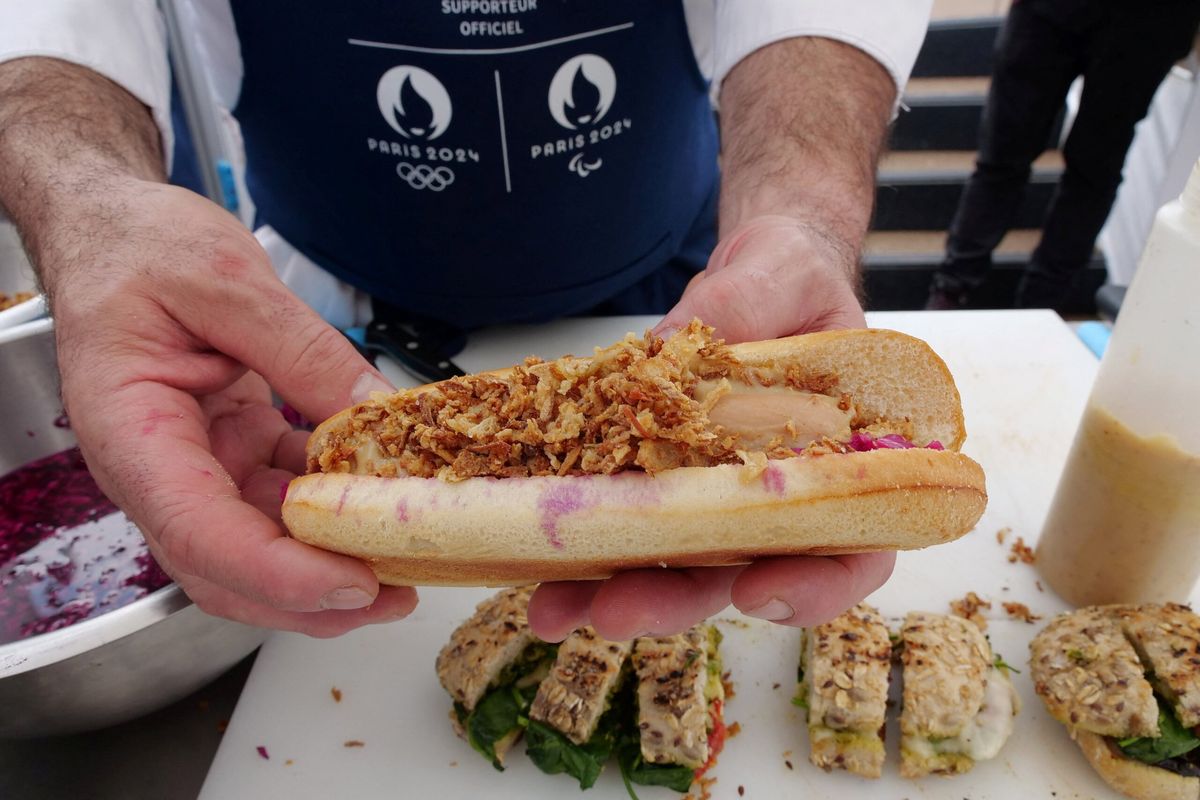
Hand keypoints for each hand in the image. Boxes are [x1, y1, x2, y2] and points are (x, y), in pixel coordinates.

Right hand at [49, 179, 414, 635]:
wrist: (117, 234)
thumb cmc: (141, 250)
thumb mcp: (229, 284)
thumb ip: (305, 353)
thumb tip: (375, 414)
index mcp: (132, 430)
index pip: (200, 532)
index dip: (279, 574)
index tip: (351, 584)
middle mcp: (159, 467)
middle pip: (229, 568)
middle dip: (312, 597)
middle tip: (398, 593)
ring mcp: (198, 466)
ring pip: (260, 547)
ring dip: (328, 563)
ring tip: (405, 556)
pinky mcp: (233, 453)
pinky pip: (285, 500)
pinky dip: (334, 510)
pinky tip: (383, 499)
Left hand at [528, 215, 892, 640]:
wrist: (754, 279)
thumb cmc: (793, 280)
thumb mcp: (782, 277)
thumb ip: (742, 309)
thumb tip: (662, 349)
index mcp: (842, 460)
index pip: (852, 545)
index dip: (814, 584)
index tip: (758, 592)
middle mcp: (779, 497)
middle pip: (743, 574)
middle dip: (676, 601)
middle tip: (616, 612)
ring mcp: (716, 498)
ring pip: (676, 567)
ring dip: (615, 592)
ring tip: (551, 609)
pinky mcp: (660, 484)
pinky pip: (626, 524)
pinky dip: (583, 549)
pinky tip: (536, 564)